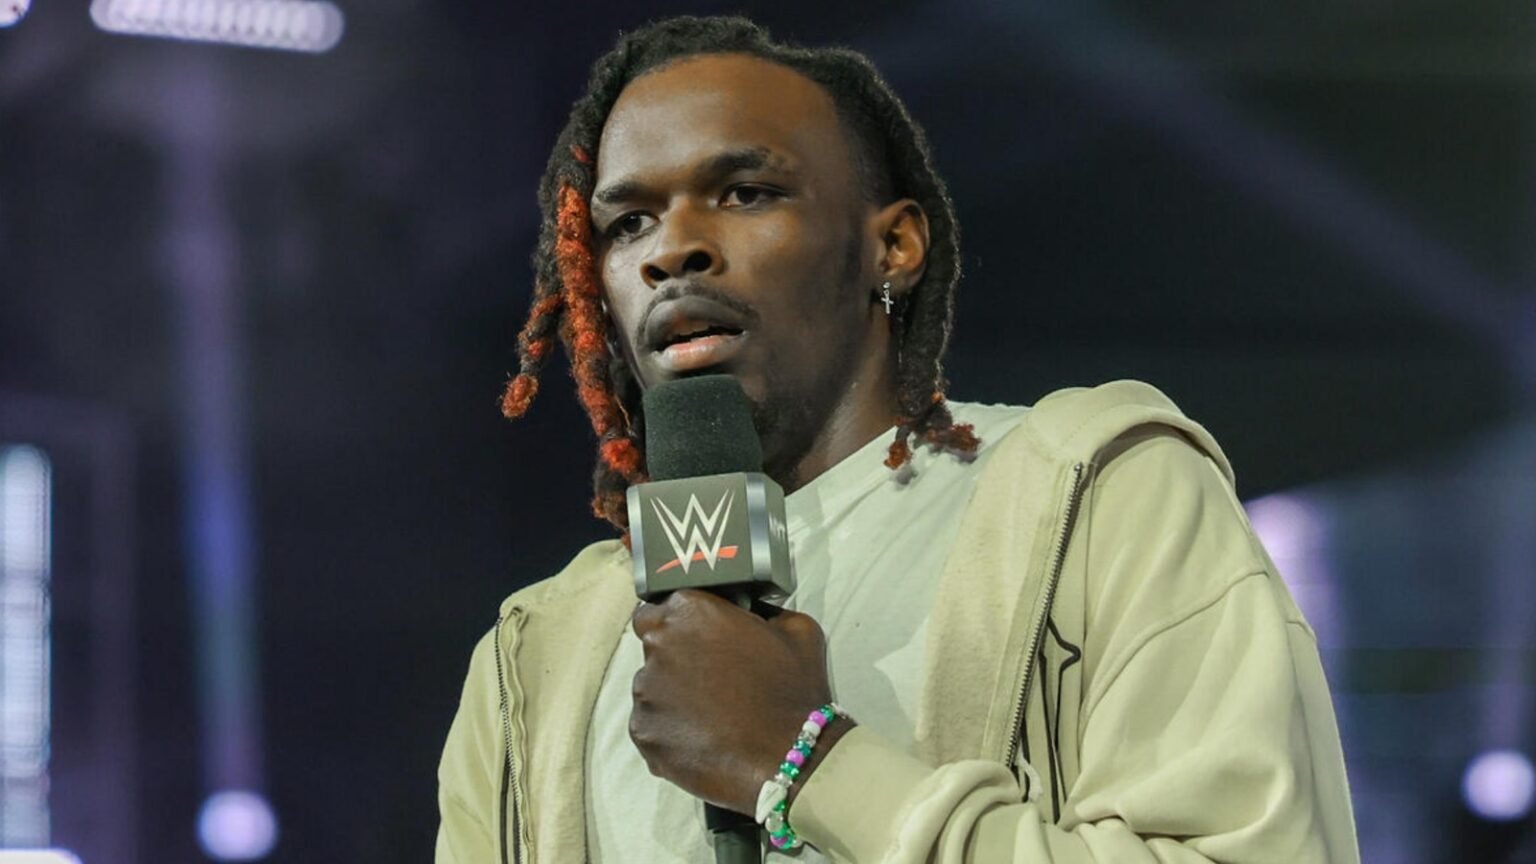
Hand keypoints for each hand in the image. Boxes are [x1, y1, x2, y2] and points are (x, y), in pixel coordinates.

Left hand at [629, 589, 847, 813]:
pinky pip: (652, 724)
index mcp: (690, 611)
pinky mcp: (644, 733)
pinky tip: (705, 737)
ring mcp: (646, 692)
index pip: (660, 606)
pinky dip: (671, 729)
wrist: (788, 759)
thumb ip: (764, 612)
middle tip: (712, 677)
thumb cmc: (793, 692)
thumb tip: (754, 615)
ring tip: (712, 713)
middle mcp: (658, 645)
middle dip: (677, 657)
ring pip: (651, 687)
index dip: (680, 622)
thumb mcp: (797, 629)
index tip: (699, 637)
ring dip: (673, 694)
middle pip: (654, 645)